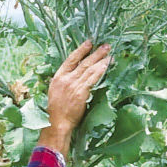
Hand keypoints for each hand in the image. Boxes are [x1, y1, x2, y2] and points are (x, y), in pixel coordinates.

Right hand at [37, 40, 110, 155]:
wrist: (57, 123)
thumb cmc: (56, 111)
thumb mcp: (55, 91)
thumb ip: (64, 81)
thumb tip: (74, 74)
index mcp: (58, 77)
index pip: (70, 59)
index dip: (81, 50)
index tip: (89, 43)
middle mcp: (66, 79)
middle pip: (83, 62)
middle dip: (96, 52)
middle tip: (106, 45)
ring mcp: (74, 85)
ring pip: (90, 69)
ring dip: (101, 60)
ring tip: (110, 54)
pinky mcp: (81, 93)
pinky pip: (93, 79)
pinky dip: (100, 71)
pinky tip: (107, 66)